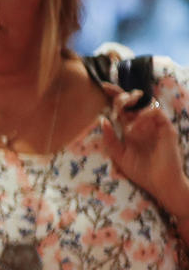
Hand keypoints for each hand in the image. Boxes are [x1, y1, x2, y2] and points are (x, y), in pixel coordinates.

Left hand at [99, 89, 188, 216]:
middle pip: (133, 101)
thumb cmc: (141, 171)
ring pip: (145, 103)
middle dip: (122, 96)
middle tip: (114, 97)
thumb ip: (109, 139)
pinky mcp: (166, 128)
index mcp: (131, 129)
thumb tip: (102, 119)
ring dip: (132, 108)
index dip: (114, 95)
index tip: (103, 85)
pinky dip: (143, 116)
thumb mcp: (118, 156)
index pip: (122, 108)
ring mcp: (155, 125)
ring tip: (125, 124)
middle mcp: (143, 124)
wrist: (160, 184)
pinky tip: (135, 129)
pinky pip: (155, 112)